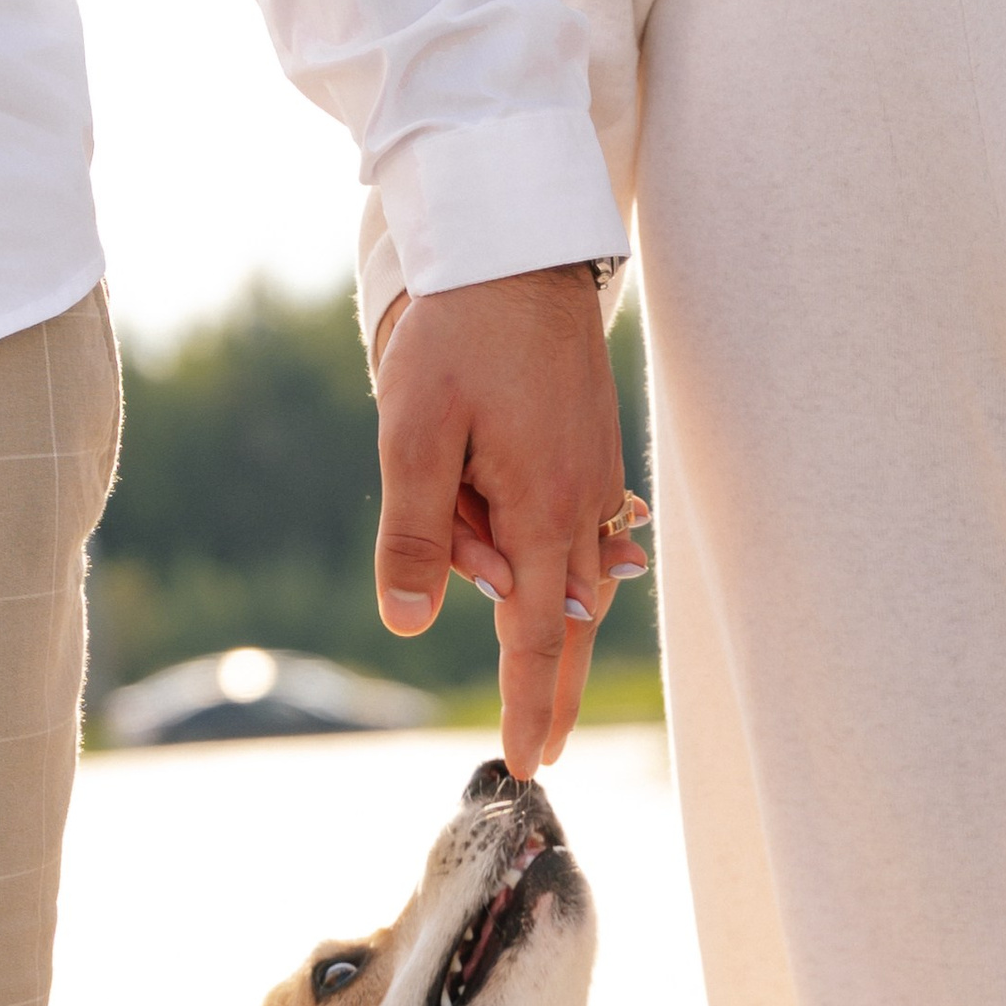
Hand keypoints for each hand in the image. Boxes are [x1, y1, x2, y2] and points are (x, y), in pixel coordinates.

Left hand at [373, 270, 645, 776]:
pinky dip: (557, 570)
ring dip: (541, 618)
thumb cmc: (457, 331)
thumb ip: (415, 533)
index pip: (533, 636)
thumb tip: (413, 623)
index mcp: (541, 510)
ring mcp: (592, 478)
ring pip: (568, 575)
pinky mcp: (589, 453)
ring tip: (536, 678)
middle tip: (544, 755)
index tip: (523, 761)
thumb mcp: (413, 432)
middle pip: (568, 624)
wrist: (515, 244)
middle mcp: (581, 505)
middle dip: (553, 691)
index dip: (526, 703)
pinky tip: (544, 583)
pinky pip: (575, 533)